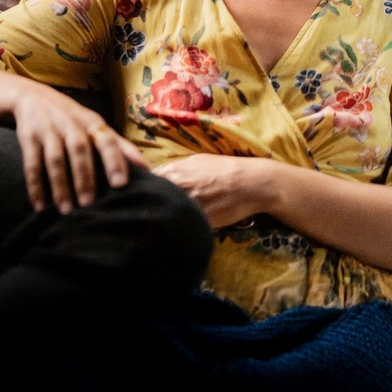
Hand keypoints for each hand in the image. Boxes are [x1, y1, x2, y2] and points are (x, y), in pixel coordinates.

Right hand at [10, 85, 146, 213]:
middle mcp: (71, 124)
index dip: (114, 160)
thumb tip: (148, 168)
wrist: (30, 96)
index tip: (120, 184)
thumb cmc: (71, 118)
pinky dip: (35, 185)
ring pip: (55, 159)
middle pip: (80, 150)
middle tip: (89, 203)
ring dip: (60, 186)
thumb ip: (118, 145)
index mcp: (92, 123)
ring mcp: (48, 130)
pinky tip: (39, 205)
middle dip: (85, 177)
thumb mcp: (94, 125)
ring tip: (65, 210)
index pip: (107, 140)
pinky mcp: (28, 136)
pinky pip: (31, 163)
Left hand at [152, 154, 272, 228]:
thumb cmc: (224, 169)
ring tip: (164, 221)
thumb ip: (173, 170)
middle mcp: (176, 188)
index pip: (144, 184)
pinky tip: (179, 230)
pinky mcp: (199, 222)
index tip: (141, 196)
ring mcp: (187, 205)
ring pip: (164, 216)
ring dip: (162, 219)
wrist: (251, 183)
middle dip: (148, 206)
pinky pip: (181, 228)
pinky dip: (178, 229)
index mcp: (172, 172)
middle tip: (149, 211)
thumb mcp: (195, 161)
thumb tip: (155, 176)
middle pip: (149, 200)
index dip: (141, 190)